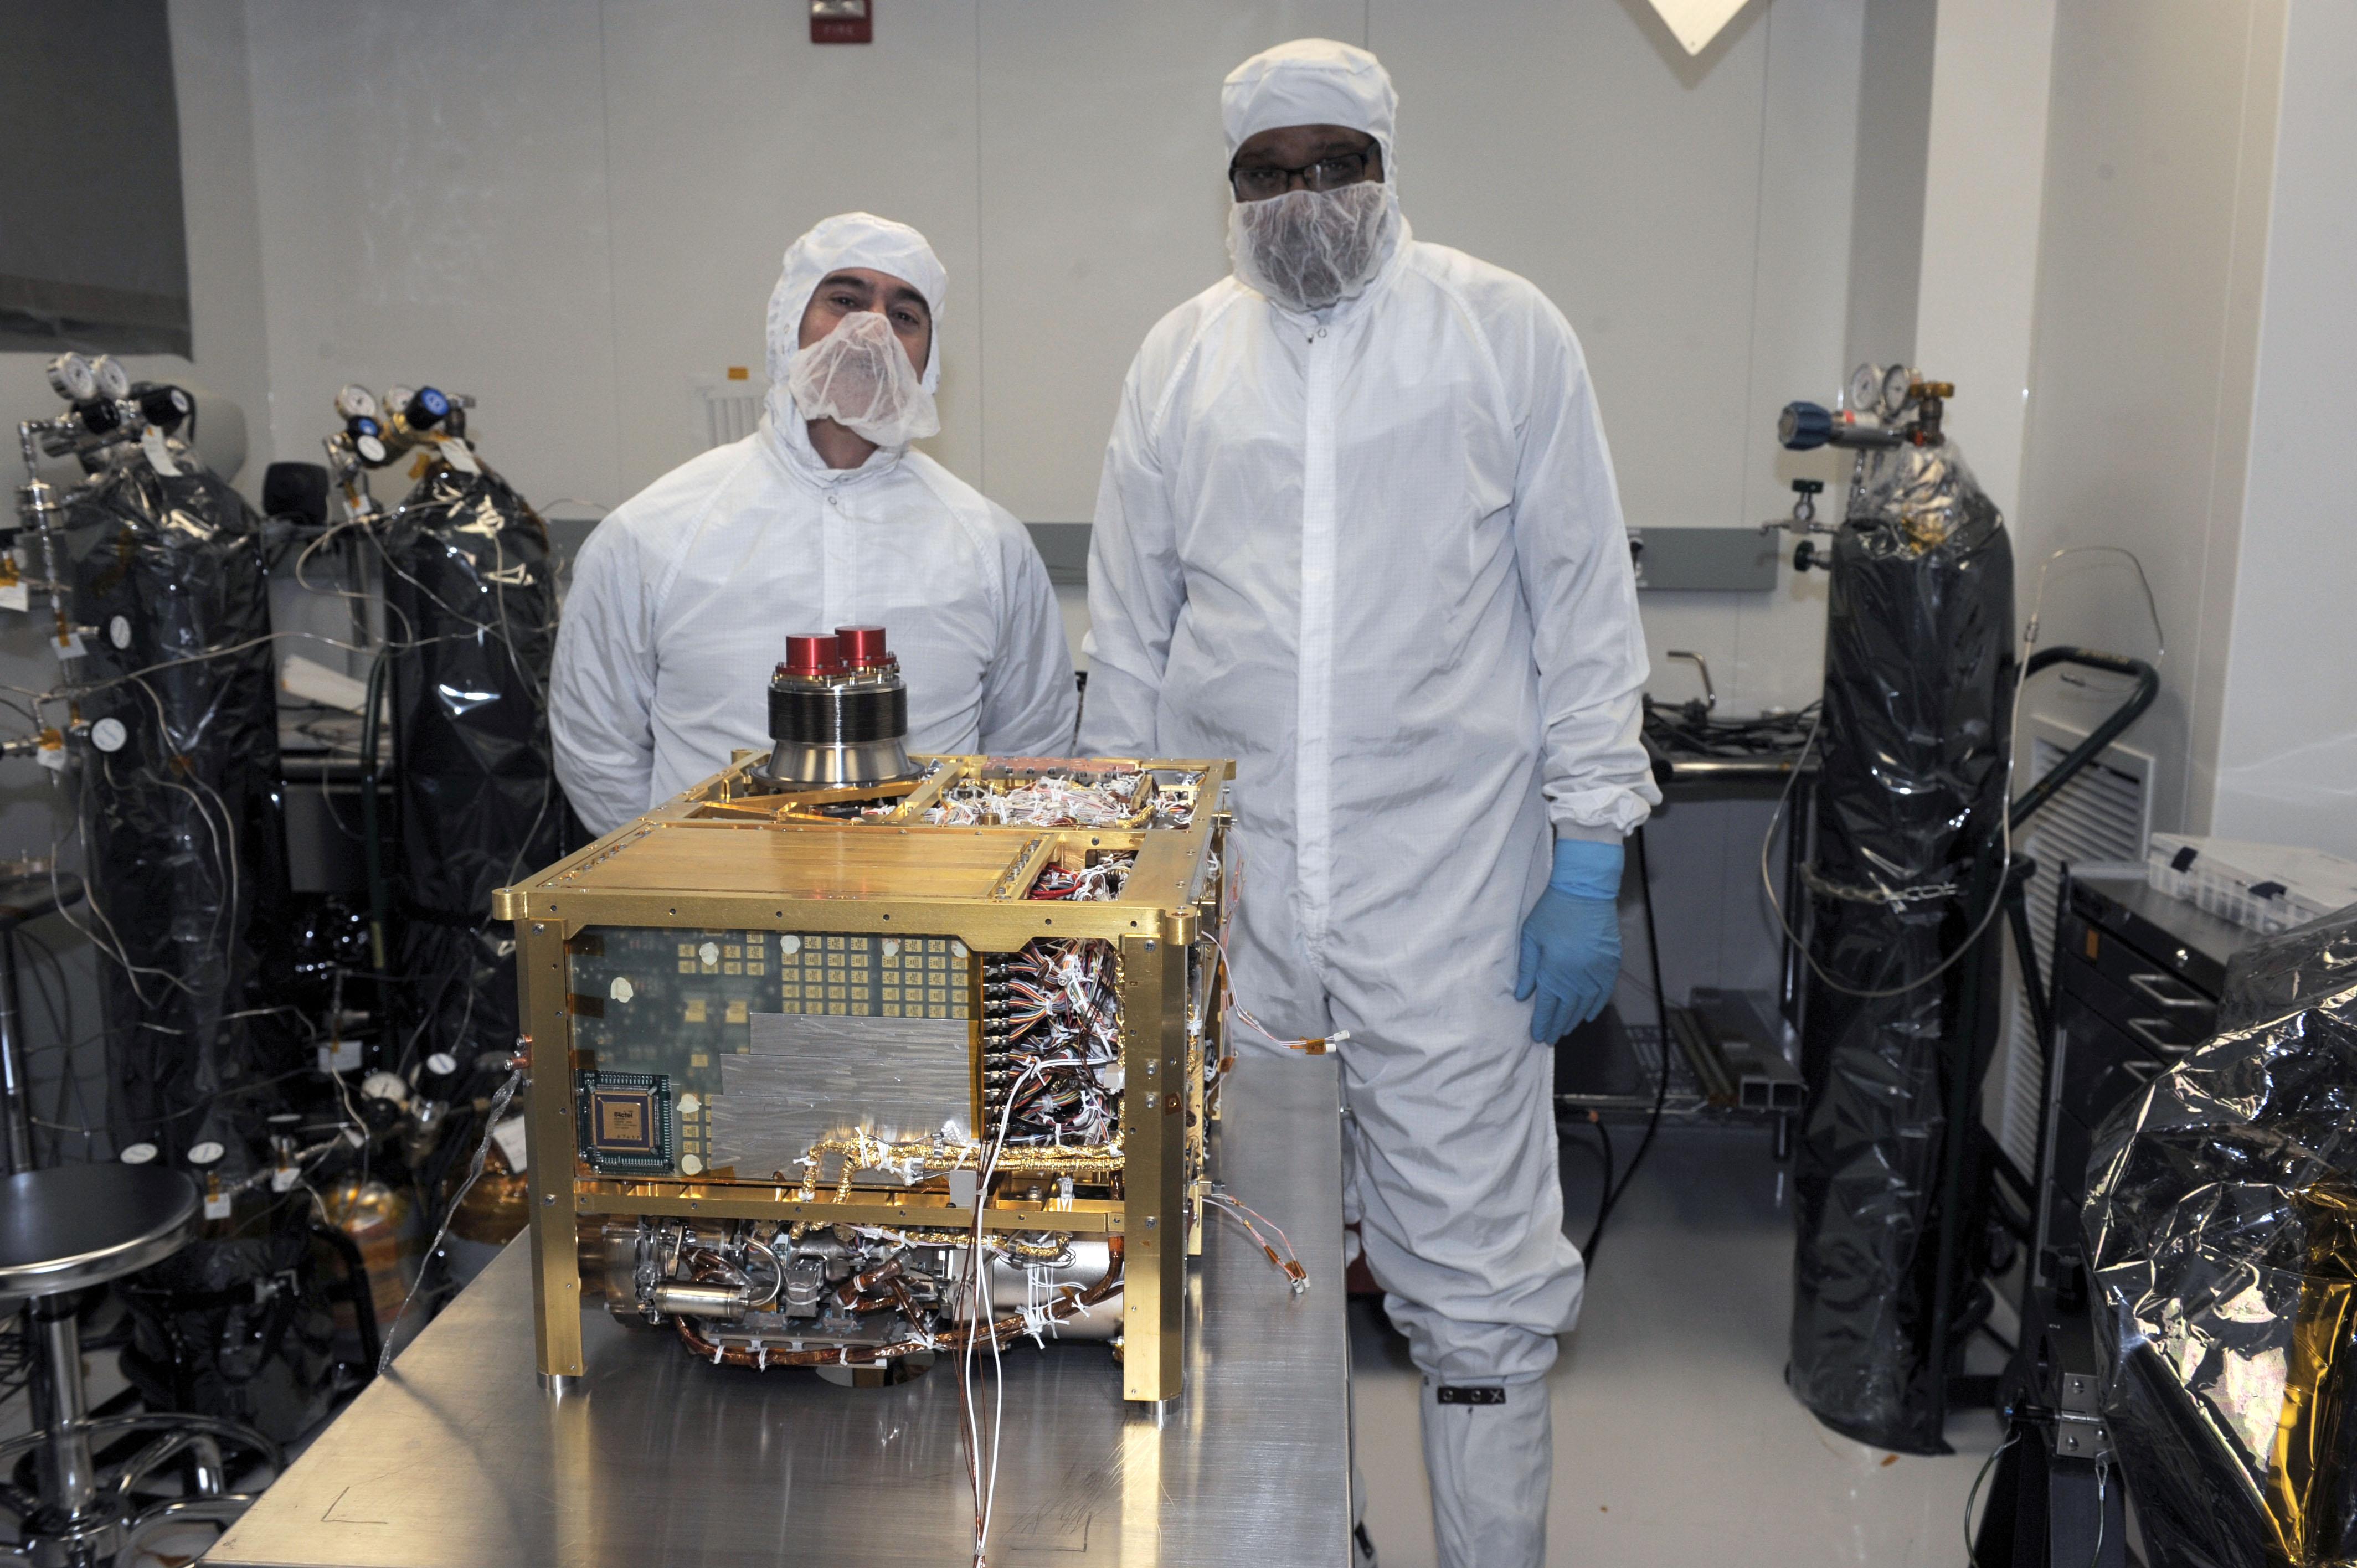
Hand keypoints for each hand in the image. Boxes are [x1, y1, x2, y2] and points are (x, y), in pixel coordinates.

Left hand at [1515, 840, 1623, 1044]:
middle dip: (1556, 1026)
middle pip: (1566, 1009)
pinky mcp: (1611, 964)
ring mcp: (1596, 971)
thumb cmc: (1553, 911)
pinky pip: (1603, 992)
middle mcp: (1577, 977)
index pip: (1547, 1006)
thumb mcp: (1531, 937)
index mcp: (1554, 971)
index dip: (1542, 1023)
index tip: (1538, 1036)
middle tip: (1550, 1039)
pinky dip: (1595, 1006)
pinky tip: (1587, 1015)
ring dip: (1574, 1019)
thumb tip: (1523, 996)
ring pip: (1584, 1004)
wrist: (1586, 890)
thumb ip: (1528, 969)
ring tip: (1565, 1029)